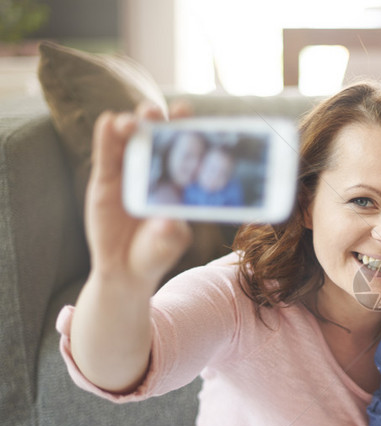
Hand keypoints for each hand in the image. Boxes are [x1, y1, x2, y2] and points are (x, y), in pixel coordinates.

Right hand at [86, 101, 192, 290]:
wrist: (126, 270)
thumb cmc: (157, 253)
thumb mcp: (168, 245)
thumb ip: (169, 234)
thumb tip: (165, 222)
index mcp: (176, 180)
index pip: (182, 147)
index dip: (185, 127)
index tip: (187, 113)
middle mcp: (153, 170)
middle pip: (154, 135)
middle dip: (156, 119)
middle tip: (157, 112)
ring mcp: (128, 172)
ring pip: (128, 140)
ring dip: (130, 124)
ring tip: (132, 122)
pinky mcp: (105, 181)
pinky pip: (105, 156)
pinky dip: (105, 138)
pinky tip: (107, 122)